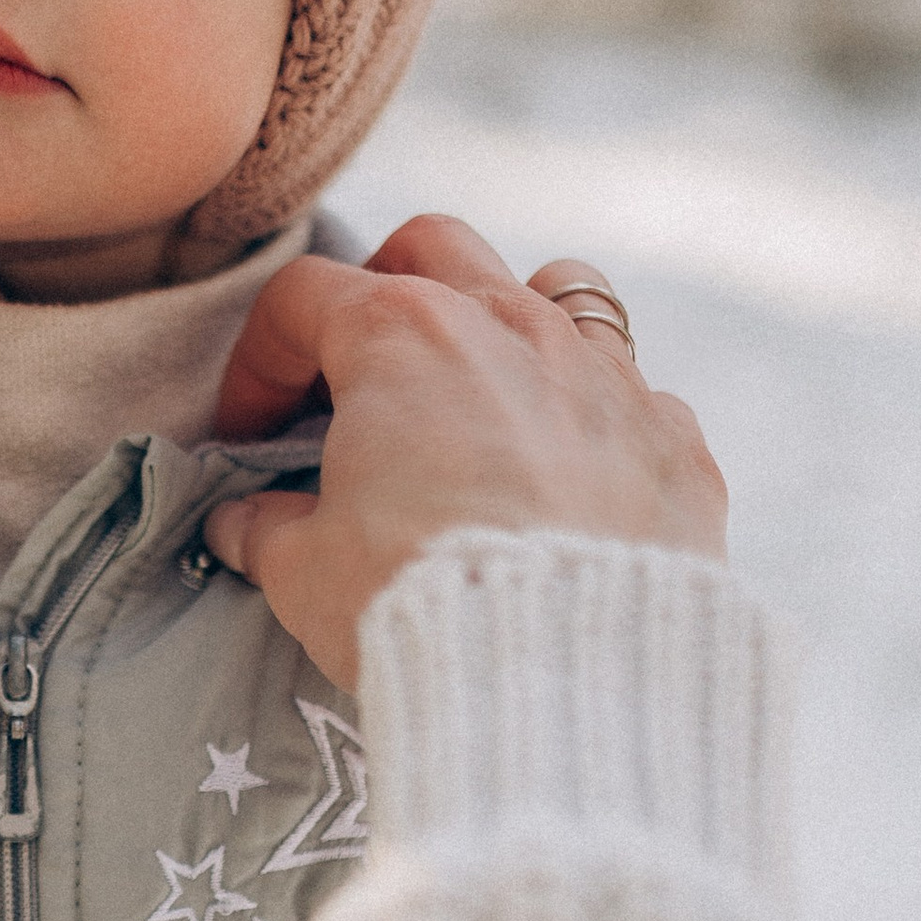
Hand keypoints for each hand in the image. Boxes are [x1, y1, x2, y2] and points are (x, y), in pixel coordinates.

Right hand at [203, 216, 728, 688]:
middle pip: (432, 249)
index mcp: (401, 337)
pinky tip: (565, 480)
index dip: (260, 362)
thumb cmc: (419, 601)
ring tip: (480, 397)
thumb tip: (249, 525)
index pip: (303, 300)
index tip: (250, 434)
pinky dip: (589, 419)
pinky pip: (631, 392)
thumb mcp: (305, 573)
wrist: (561, 671)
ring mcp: (604, 372)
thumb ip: (269, 533)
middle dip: (381, 292)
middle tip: (358, 374)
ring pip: (555, 287)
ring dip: (507, 326)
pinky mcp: (671, 437)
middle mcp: (510, 326)